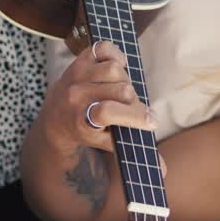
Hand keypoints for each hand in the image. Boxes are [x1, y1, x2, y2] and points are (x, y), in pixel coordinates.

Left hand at [36, 41, 157, 155]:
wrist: (56, 117)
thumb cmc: (89, 131)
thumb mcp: (107, 145)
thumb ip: (136, 153)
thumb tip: (163, 171)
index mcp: (82, 119)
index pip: (109, 112)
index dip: (134, 116)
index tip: (151, 122)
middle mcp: (76, 95)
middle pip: (121, 90)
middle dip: (133, 101)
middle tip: (132, 108)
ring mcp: (77, 75)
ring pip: (115, 69)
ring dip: (124, 80)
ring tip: (120, 91)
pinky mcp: (80, 60)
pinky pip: (104, 49)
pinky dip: (115, 56)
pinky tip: (116, 69)